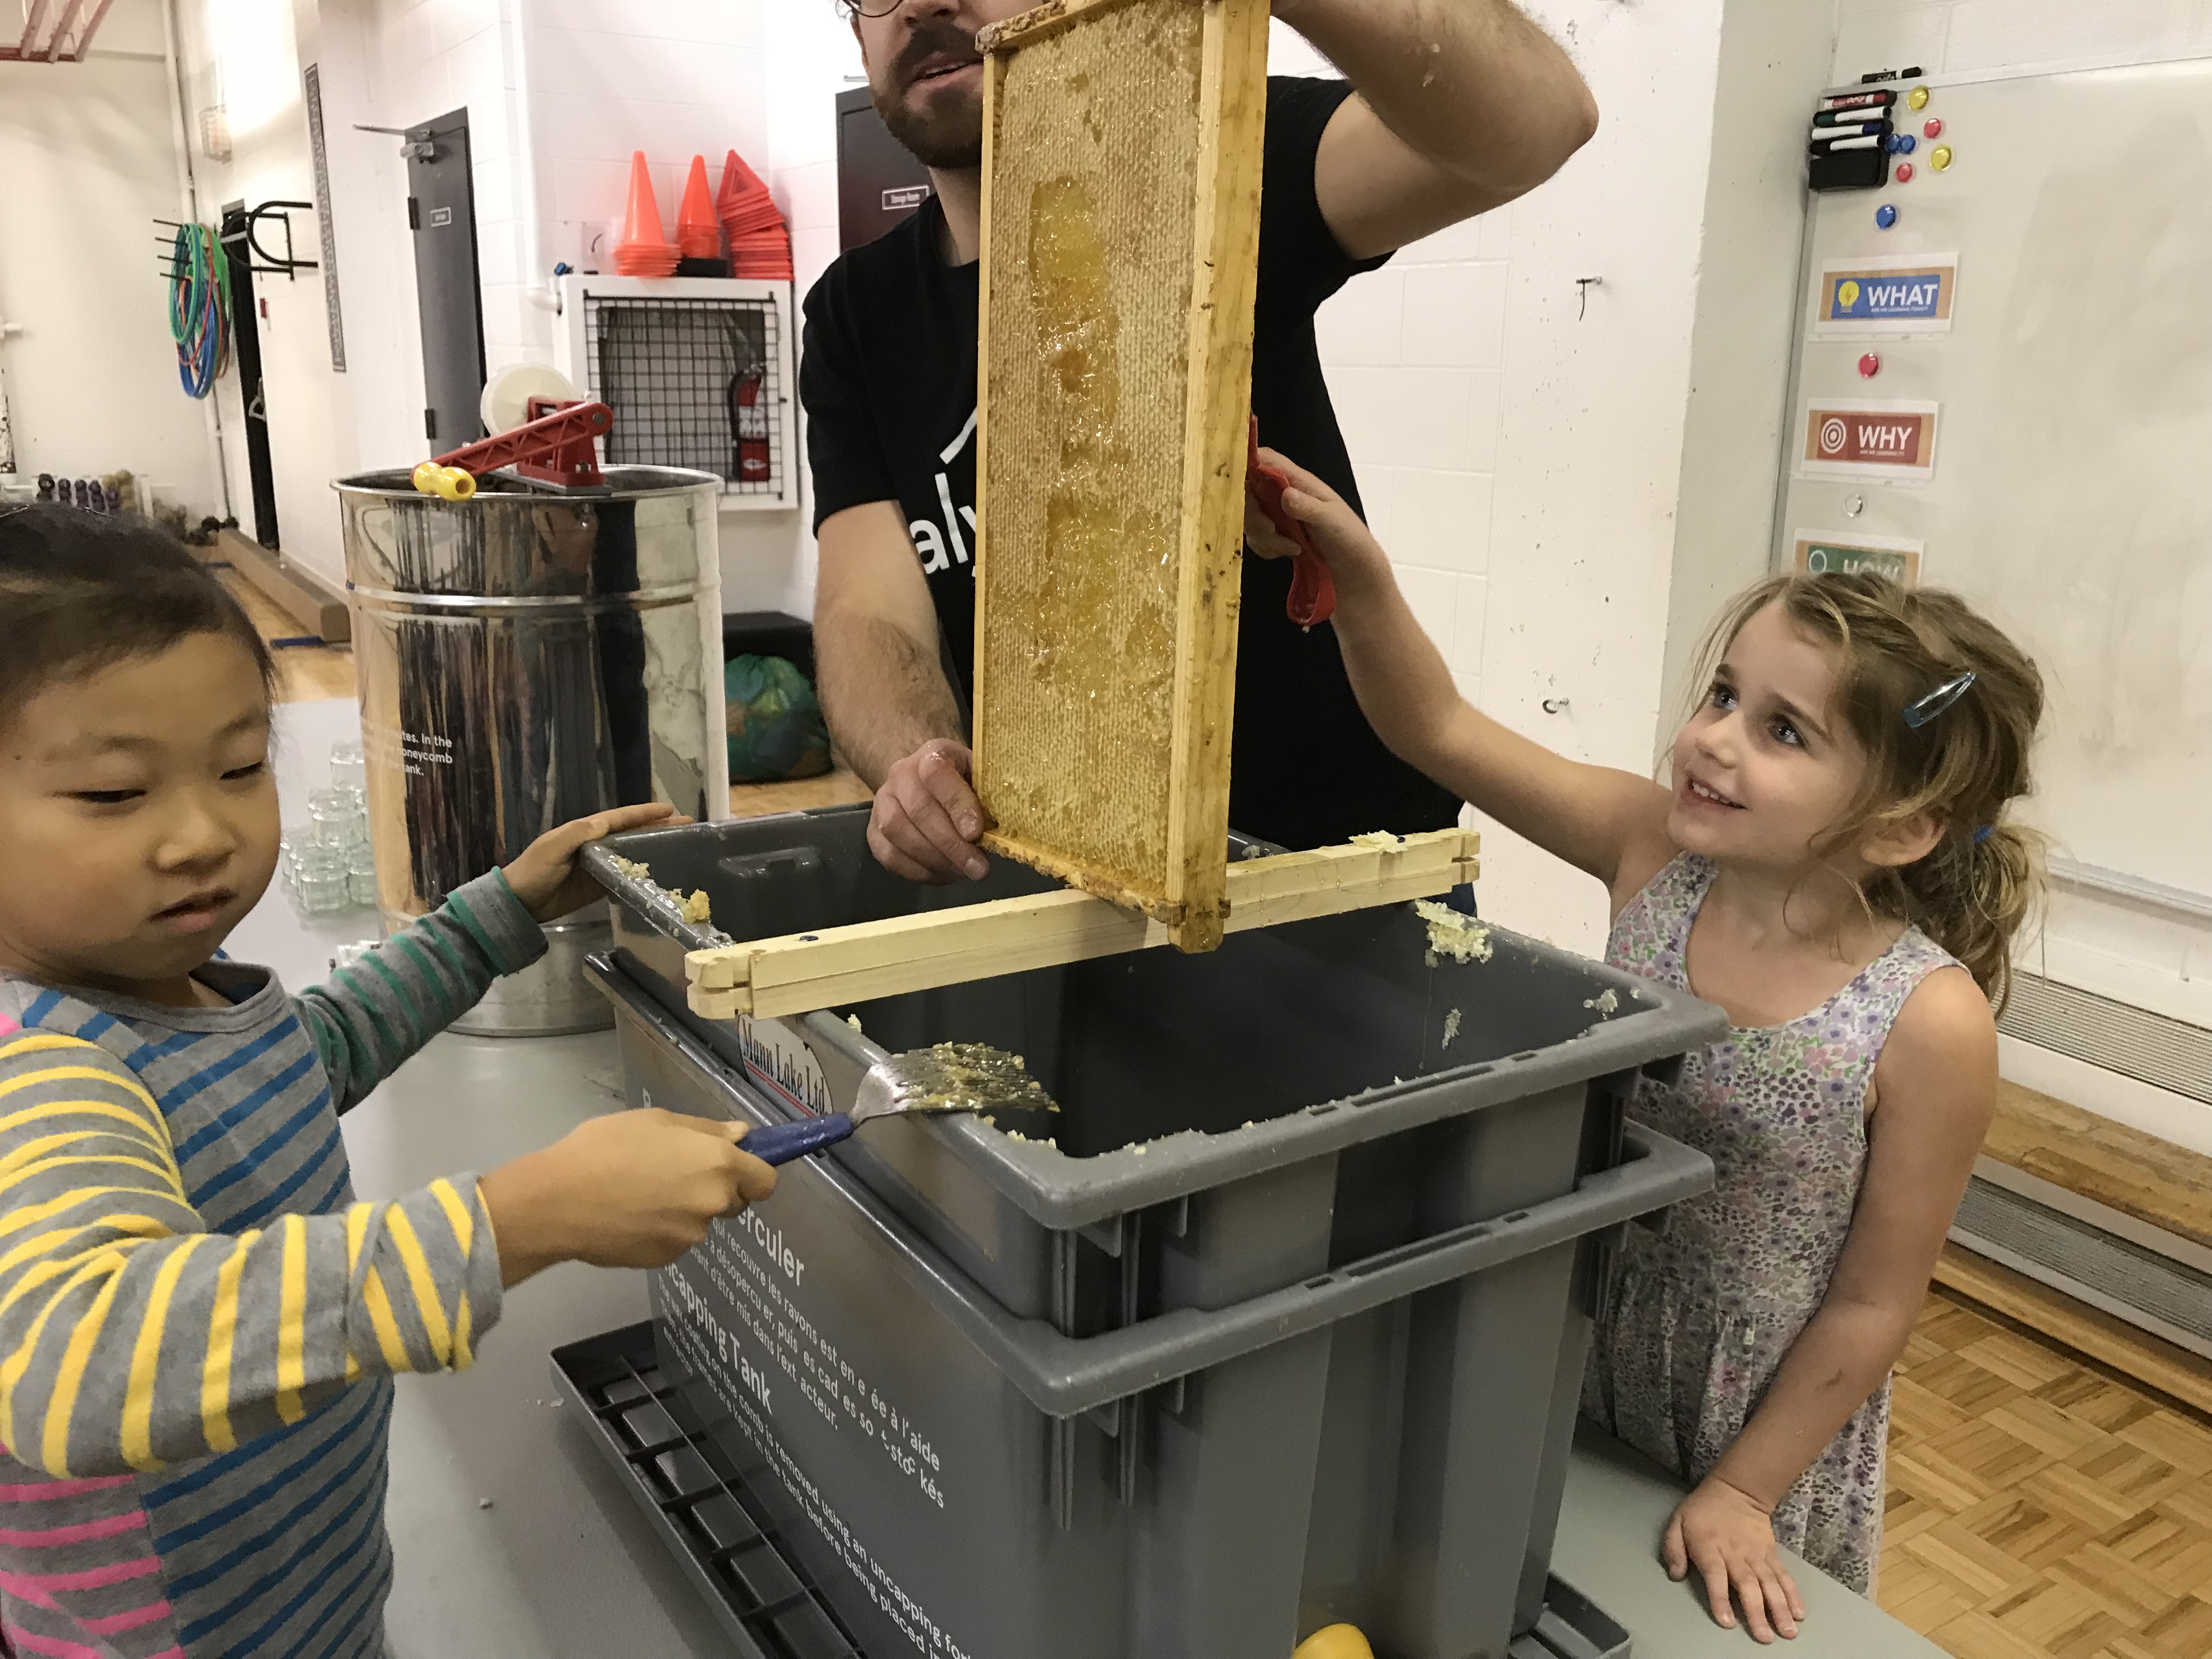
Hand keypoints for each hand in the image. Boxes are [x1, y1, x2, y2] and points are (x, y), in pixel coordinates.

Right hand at [479, 1108, 776, 1286]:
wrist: (557, 1202)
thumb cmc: (605, 1147)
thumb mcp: (657, 1120)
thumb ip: (706, 1130)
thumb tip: (741, 1135)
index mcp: (718, 1164)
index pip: (766, 1180)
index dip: (754, 1173)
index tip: (736, 1166)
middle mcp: (712, 1203)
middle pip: (733, 1201)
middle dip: (714, 1189)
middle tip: (675, 1174)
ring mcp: (690, 1236)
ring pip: (699, 1221)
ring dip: (683, 1210)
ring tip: (639, 1194)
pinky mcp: (665, 1259)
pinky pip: (674, 1240)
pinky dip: (660, 1230)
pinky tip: (628, 1216)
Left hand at [502, 802, 684, 920]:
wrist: (519, 903)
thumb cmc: (533, 871)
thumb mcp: (552, 848)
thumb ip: (577, 834)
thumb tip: (604, 822)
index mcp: (585, 831)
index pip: (621, 818)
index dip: (644, 813)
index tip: (670, 810)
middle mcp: (596, 845)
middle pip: (633, 833)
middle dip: (659, 828)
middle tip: (688, 825)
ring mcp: (598, 866)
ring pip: (632, 853)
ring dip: (655, 848)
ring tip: (681, 847)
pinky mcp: (598, 886)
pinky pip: (624, 876)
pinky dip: (642, 873)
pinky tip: (660, 874)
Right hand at [868, 738, 991, 883]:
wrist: (929, 783)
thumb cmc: (965, 784)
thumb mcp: (983, 779)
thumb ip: (990, 798)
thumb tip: (1002, 833)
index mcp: (933, 754)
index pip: (938, 775)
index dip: (957, 806)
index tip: (976, 833)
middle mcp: (901, 774)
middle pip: (918, 809)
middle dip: (950, 844)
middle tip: (978, 868)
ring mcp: (882, 802)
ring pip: (898, 832)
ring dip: (934, 859)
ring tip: (962, 872)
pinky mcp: (873, 831)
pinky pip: (889, 855)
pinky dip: (917, 871)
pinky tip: (943, 874)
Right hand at [1249, 448, 1391, 591]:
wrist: (1351, 568)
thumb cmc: (1348, 536)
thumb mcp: (1331, 520)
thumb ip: (1308, 507)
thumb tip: (1286, 495)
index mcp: (1297, 480)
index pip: (1265, 459)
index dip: (1246, 463)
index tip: (1238, 483)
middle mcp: (1283, 492)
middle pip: (1247, 490)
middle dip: (1252, 514)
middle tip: (1271, 530)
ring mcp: (1276, 513)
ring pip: (1248, 517)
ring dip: (1263, 537)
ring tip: (1290, 546)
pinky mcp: (1273, 533)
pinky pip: (1254, 538)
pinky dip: (1266, 548)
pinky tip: (1286, 553)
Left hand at [1664, 1475, 1805, 1642]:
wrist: (1736, 1490)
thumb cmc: (1703, 1510)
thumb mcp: (1678, 1522)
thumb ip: (1673, 1548)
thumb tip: (1675, 1575)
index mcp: (1710, 1548)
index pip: (1716, 1577)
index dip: (1721, 1599)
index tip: (1727, 1621)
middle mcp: (1735, 1555)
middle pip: (1747, 1585)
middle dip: (1757, 1612)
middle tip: (1764, 1637)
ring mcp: (1756, 1555)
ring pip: (1769, 1584)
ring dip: (1779, 1609)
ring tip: (1787, 1631)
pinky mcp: (1771, 1554)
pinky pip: (1783, 1576)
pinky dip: (1792, 1594)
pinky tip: (1799, 1612)